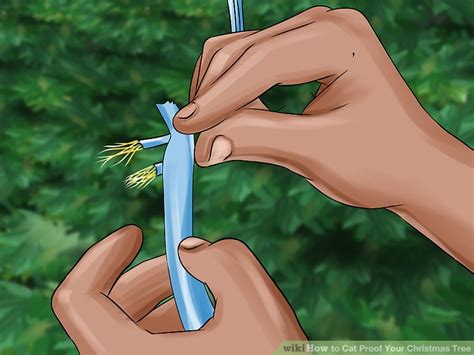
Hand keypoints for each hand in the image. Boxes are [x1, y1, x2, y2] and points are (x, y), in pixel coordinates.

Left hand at [52, 225, 305, 353]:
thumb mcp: (257, 306)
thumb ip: (224, 260)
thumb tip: (189, 251)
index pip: (78, 301)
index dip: (101, 256)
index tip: (136, 233)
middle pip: (104, 311)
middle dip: (145, 274)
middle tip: (182, 262)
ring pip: (125, 328)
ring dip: (161, 296)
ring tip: (203, 293)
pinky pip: (142, 343)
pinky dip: (168, 320)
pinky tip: (204, 318)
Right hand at [174, 7, 472, 269]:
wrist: (414, 167)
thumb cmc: (381, 162)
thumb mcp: (316, 153)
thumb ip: (257, 140)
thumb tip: (202, 144)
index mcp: (337, 41)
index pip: (260, 61)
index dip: (217, 97)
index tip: (184, 128)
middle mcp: (324, 26)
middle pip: (242, 49)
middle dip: (213, 94)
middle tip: (192, 138)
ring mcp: (315, 35)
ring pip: (242, 54)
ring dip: (221, 93)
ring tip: (212, 133)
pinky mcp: (307, 53)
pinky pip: (256, 65)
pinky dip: (238, 93)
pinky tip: (236, 120)